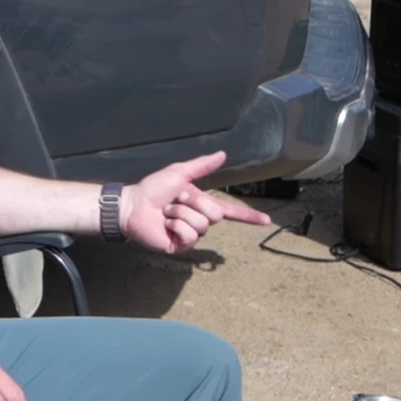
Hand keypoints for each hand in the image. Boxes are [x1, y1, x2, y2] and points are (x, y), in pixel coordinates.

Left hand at [119, 151, 273, 252]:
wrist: (133, 204)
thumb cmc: (153, 189)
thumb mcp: (180, 173)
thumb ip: (202, 165)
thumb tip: (223, 154)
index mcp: (202, 204)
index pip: (231, 211)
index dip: (249, 216)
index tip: (267, 220)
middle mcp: (199, 220)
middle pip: (215, 213)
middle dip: (194, 202)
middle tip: (176, 199)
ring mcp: (190, 234)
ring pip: (201, 224)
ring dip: (181, 212)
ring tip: (166, 212)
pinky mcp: (180, 246)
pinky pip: (189, 235)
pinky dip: (176, 225)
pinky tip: (165, 224)